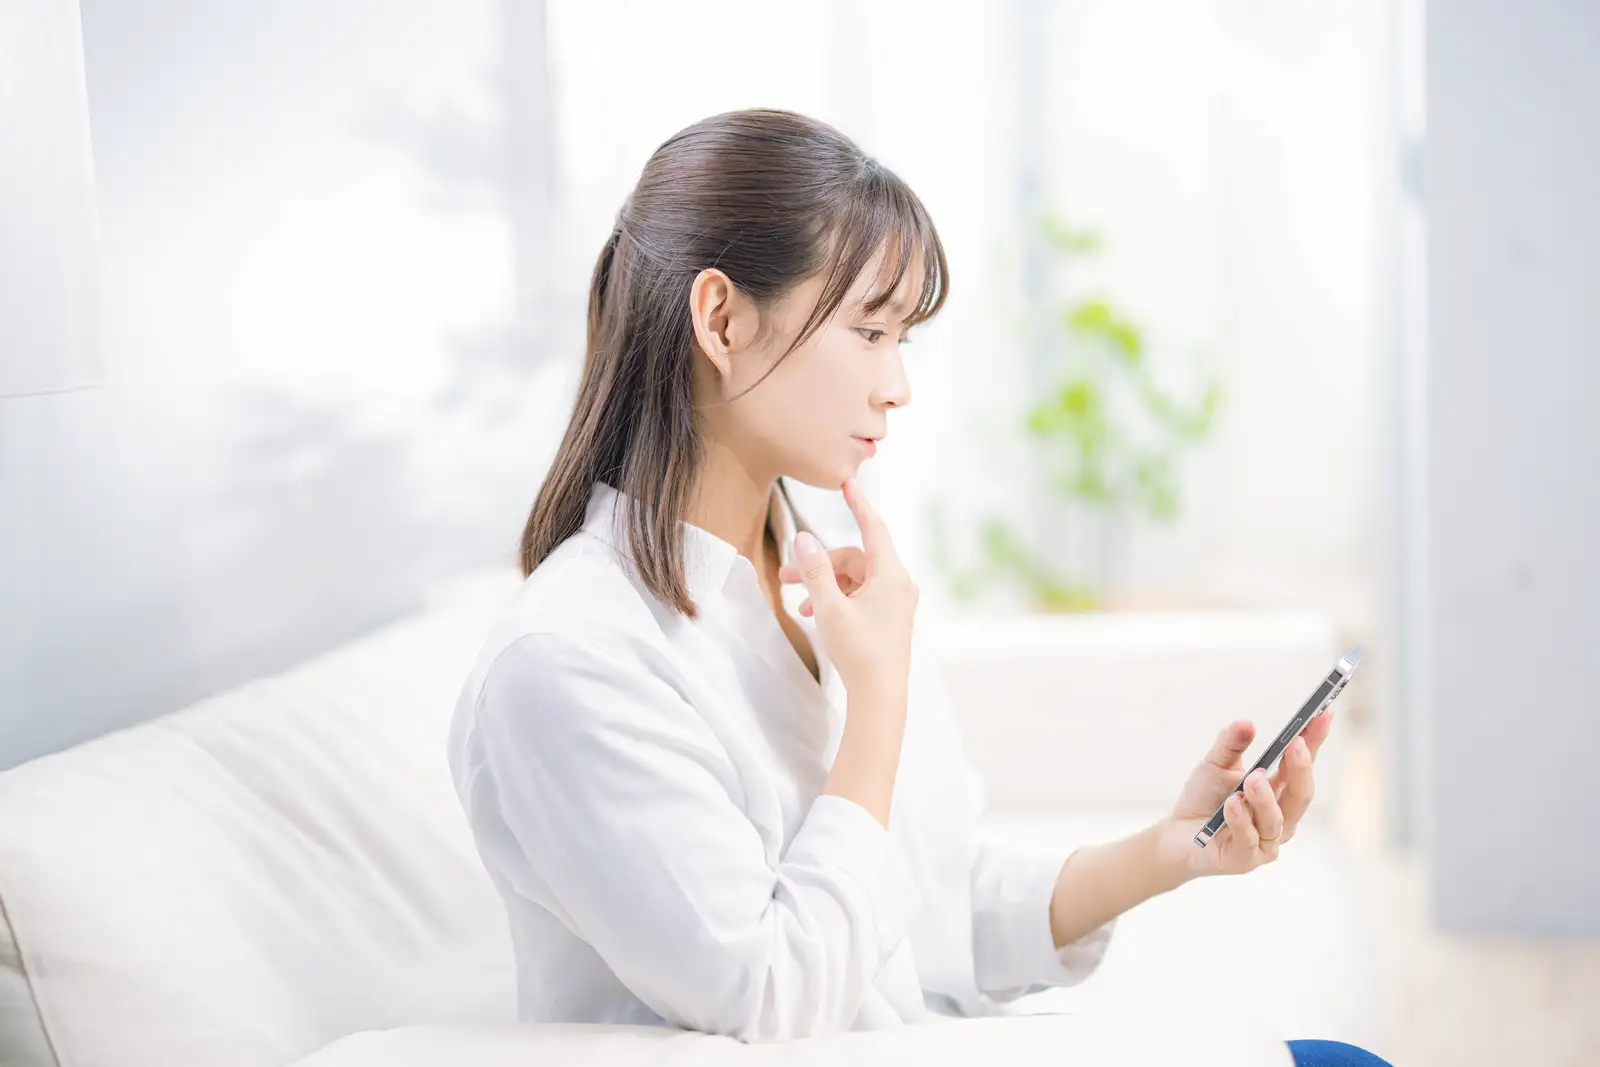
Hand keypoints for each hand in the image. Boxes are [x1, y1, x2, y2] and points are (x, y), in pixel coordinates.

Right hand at [783, 477, 916, 699]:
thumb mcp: (830, 608)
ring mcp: (897, 602)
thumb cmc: (858, 652)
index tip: (847, 482)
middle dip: (820, 564)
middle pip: (855, 558)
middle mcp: (899, 584)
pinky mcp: (891, 618)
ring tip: (800, 604)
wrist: (880, 698)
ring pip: (856, 579)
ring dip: (826, 585)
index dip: (857, 504)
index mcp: (891, 575)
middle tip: (785, 577)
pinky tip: (817, 614)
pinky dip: (839, 599)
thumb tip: (804, 538)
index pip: (873, 527)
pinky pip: (861, 596)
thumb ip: (816, 570)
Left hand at [1157, 708, 1336, 879]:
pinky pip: (1249, 839)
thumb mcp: (1214, 764)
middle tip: (1296, 744)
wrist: (1176, 836)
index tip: (1324, 713)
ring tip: (1252, 779)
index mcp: (1278, 790)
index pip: (1302, 763)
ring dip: (1266, 798)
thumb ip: (1230, 744)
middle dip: (1301, 768)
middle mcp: (1280, 816)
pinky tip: (1233, 804)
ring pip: (1277, 819)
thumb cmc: (1203, 799)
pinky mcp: (1247, 859)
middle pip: (1300, 793)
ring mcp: (1267, 840)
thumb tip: (1246, 722)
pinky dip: (1241, 820)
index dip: (1315, 740)